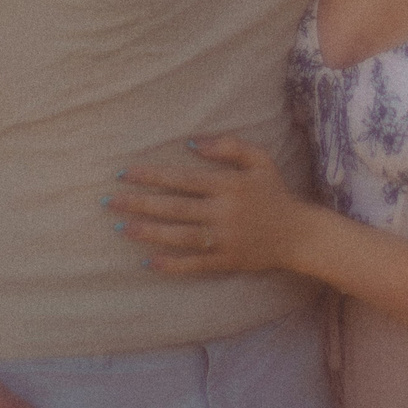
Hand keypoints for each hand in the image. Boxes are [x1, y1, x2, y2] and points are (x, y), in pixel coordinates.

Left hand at [107, 136, 309, 275]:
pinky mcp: (225, 261)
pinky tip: (148, 262)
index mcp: (227, 186)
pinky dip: (171, 264)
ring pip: (179, 236)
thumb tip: (193, 142)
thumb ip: (228, 147)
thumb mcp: (259, 161)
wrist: (298, 235)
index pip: (182, 180)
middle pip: (173, 207)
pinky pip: (194, 264)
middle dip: (139, 204)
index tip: (124, 174)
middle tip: (110, 201)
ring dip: (148, 232)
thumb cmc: (275, 193)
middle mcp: (222, 213)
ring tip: (121, 228)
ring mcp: (223, 239)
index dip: (151, 176)